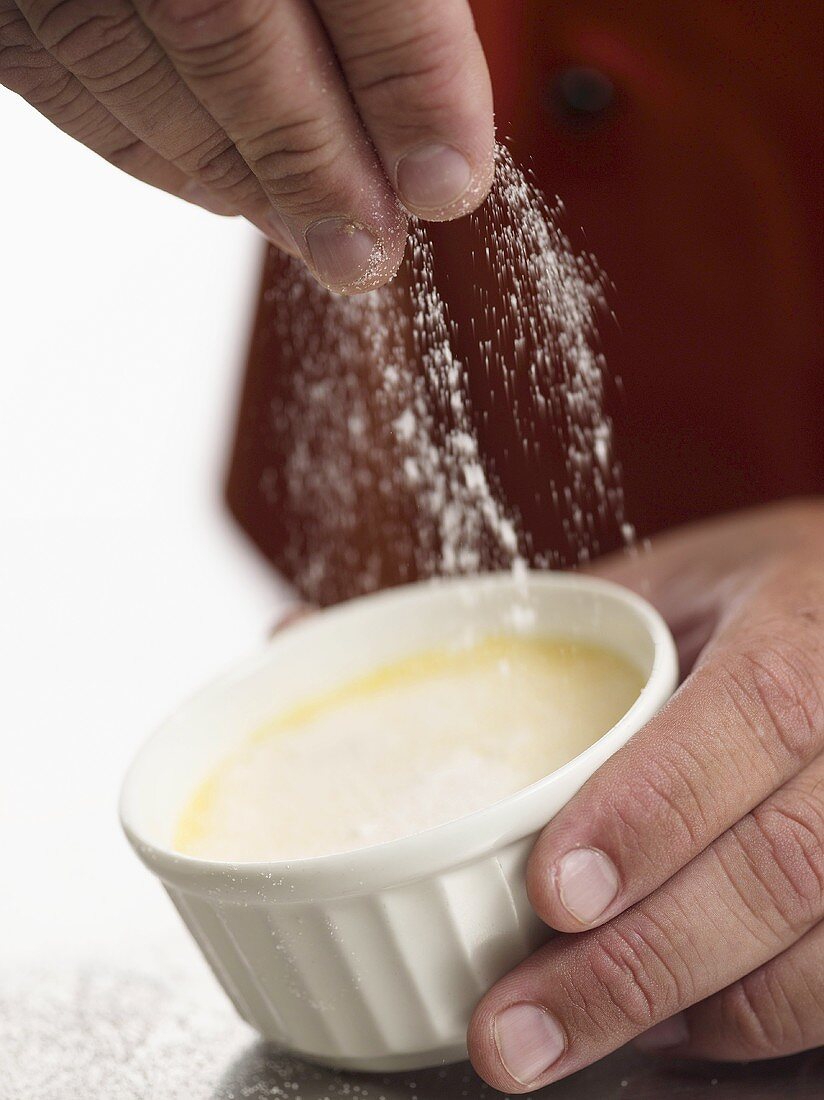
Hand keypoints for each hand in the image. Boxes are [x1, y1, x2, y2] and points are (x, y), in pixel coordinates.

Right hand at [0, 0, 493, 291]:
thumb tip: (425, 85)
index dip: (408, 82)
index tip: (448, 181)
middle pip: (228, 30)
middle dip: (315, 166)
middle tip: (371, 252)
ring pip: (136, 72)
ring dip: (241, 178)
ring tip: (314, 234)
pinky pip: (66, 83)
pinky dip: (158, 153)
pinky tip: (224, 188)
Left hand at [469, 498, 823, 1091]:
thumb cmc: (753, 596)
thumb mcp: (658, 580)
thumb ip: (518, 618)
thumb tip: (297, 631)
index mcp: (801, 624)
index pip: (752, 715)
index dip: (656, 809)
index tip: (551, 889)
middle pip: (781, 864)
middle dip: (639, 962)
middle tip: (512, 1028)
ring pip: (817, 951)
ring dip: (682, 1012)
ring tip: (560, 1044)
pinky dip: (744, 1023)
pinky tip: (661, 1026)